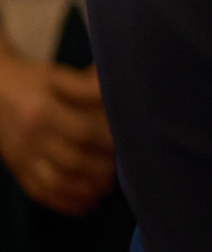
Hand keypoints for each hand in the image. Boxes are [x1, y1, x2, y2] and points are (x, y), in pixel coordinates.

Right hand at [0, 55, 115, 215]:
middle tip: (120, 170)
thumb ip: (86, 84)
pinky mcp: (15, 168)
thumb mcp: (57, 76)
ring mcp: (20, 156)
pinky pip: (37, 191)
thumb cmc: (32, 80)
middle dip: (100, 170)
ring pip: (55, 182)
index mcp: (43, 111)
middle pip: (71, 161)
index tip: (128, 144)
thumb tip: (116, 90)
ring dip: (84, 190)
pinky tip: (83, 205)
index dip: (107, 142)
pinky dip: (62, 202)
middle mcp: (30, 137)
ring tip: (106, 189)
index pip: (82, 132)